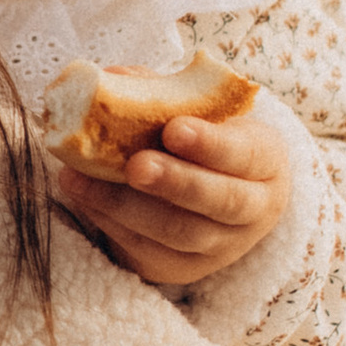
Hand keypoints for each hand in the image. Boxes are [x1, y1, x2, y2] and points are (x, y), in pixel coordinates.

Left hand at [52, 93, 292, 291]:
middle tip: (135, 165)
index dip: (210, 144)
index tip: (173, 128)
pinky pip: (147, 250)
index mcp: (266, 163)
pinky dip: (109, 222)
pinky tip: (82, 196)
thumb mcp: (203, 111)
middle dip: (175, 182)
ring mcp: (220, 247)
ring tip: (80, 180)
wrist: (220, 192)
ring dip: (124, 206)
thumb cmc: (206, 139)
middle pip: (219, 202)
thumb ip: (163, 92)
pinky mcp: (183, 269)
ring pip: (178, 233)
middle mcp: (253, 211)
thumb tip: (114, 77)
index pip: (245, 154)